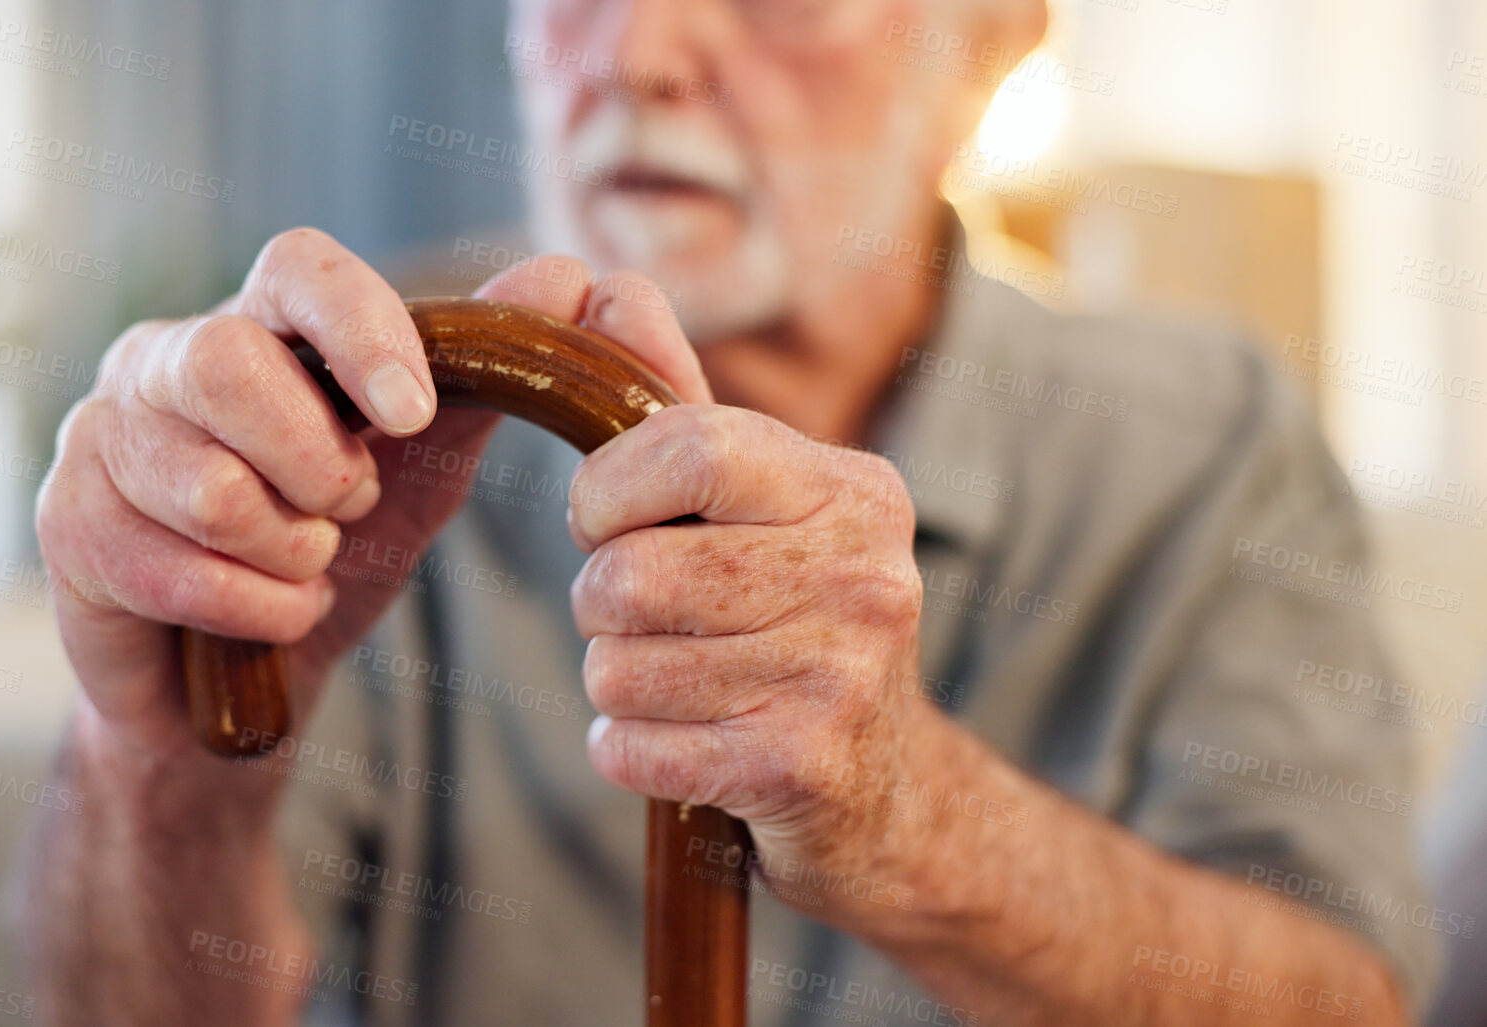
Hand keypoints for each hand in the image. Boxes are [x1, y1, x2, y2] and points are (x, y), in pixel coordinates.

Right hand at [34, 228, 708, 774]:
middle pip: (229, 365)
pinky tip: (262, 616)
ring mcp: (101, 433)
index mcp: (259, 323)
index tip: (410, 413)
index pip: (299, 266)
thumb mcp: (418, 469)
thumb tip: (566, 276)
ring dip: (289, 556)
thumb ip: (477, 378)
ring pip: (209, 487)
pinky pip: (172, 569)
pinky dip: (250, 611)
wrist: (243, 683)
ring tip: (303, 567)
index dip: (360, 330)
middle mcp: (165, 356)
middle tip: (345, 510)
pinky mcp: (65, 521)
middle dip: (315, 464)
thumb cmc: (330, 552)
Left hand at [568, 403, 933, 918]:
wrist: (886, 791)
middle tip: (643, 619)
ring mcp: (841, 677)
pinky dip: (626, 752)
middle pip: (631, 574)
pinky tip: (682, 743)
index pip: (689, 449)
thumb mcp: (755, 504)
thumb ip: (674, 398)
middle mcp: (864, 575)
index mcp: (854, 490)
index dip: (607, 491)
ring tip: (679, 682)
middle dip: (601, 604)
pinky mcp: (800, 770)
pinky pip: (631, 748)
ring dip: (616, 683)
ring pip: (617, 668)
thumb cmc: (792, 620)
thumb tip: (606, 286)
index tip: (603, 521)